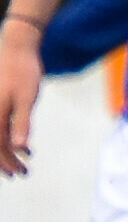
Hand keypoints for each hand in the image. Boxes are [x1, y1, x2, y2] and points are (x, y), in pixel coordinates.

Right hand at [0, 22, 43, 174]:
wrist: (17, 48)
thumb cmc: (23, 72)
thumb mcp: (27, 99)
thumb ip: (22, 124)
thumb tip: (18, 148)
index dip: (6, 162)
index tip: (18, 173)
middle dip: (6, 160)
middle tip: (22, 173)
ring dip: (8, 150)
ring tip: (25, 161)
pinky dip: (10, 137)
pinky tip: (24, 146)